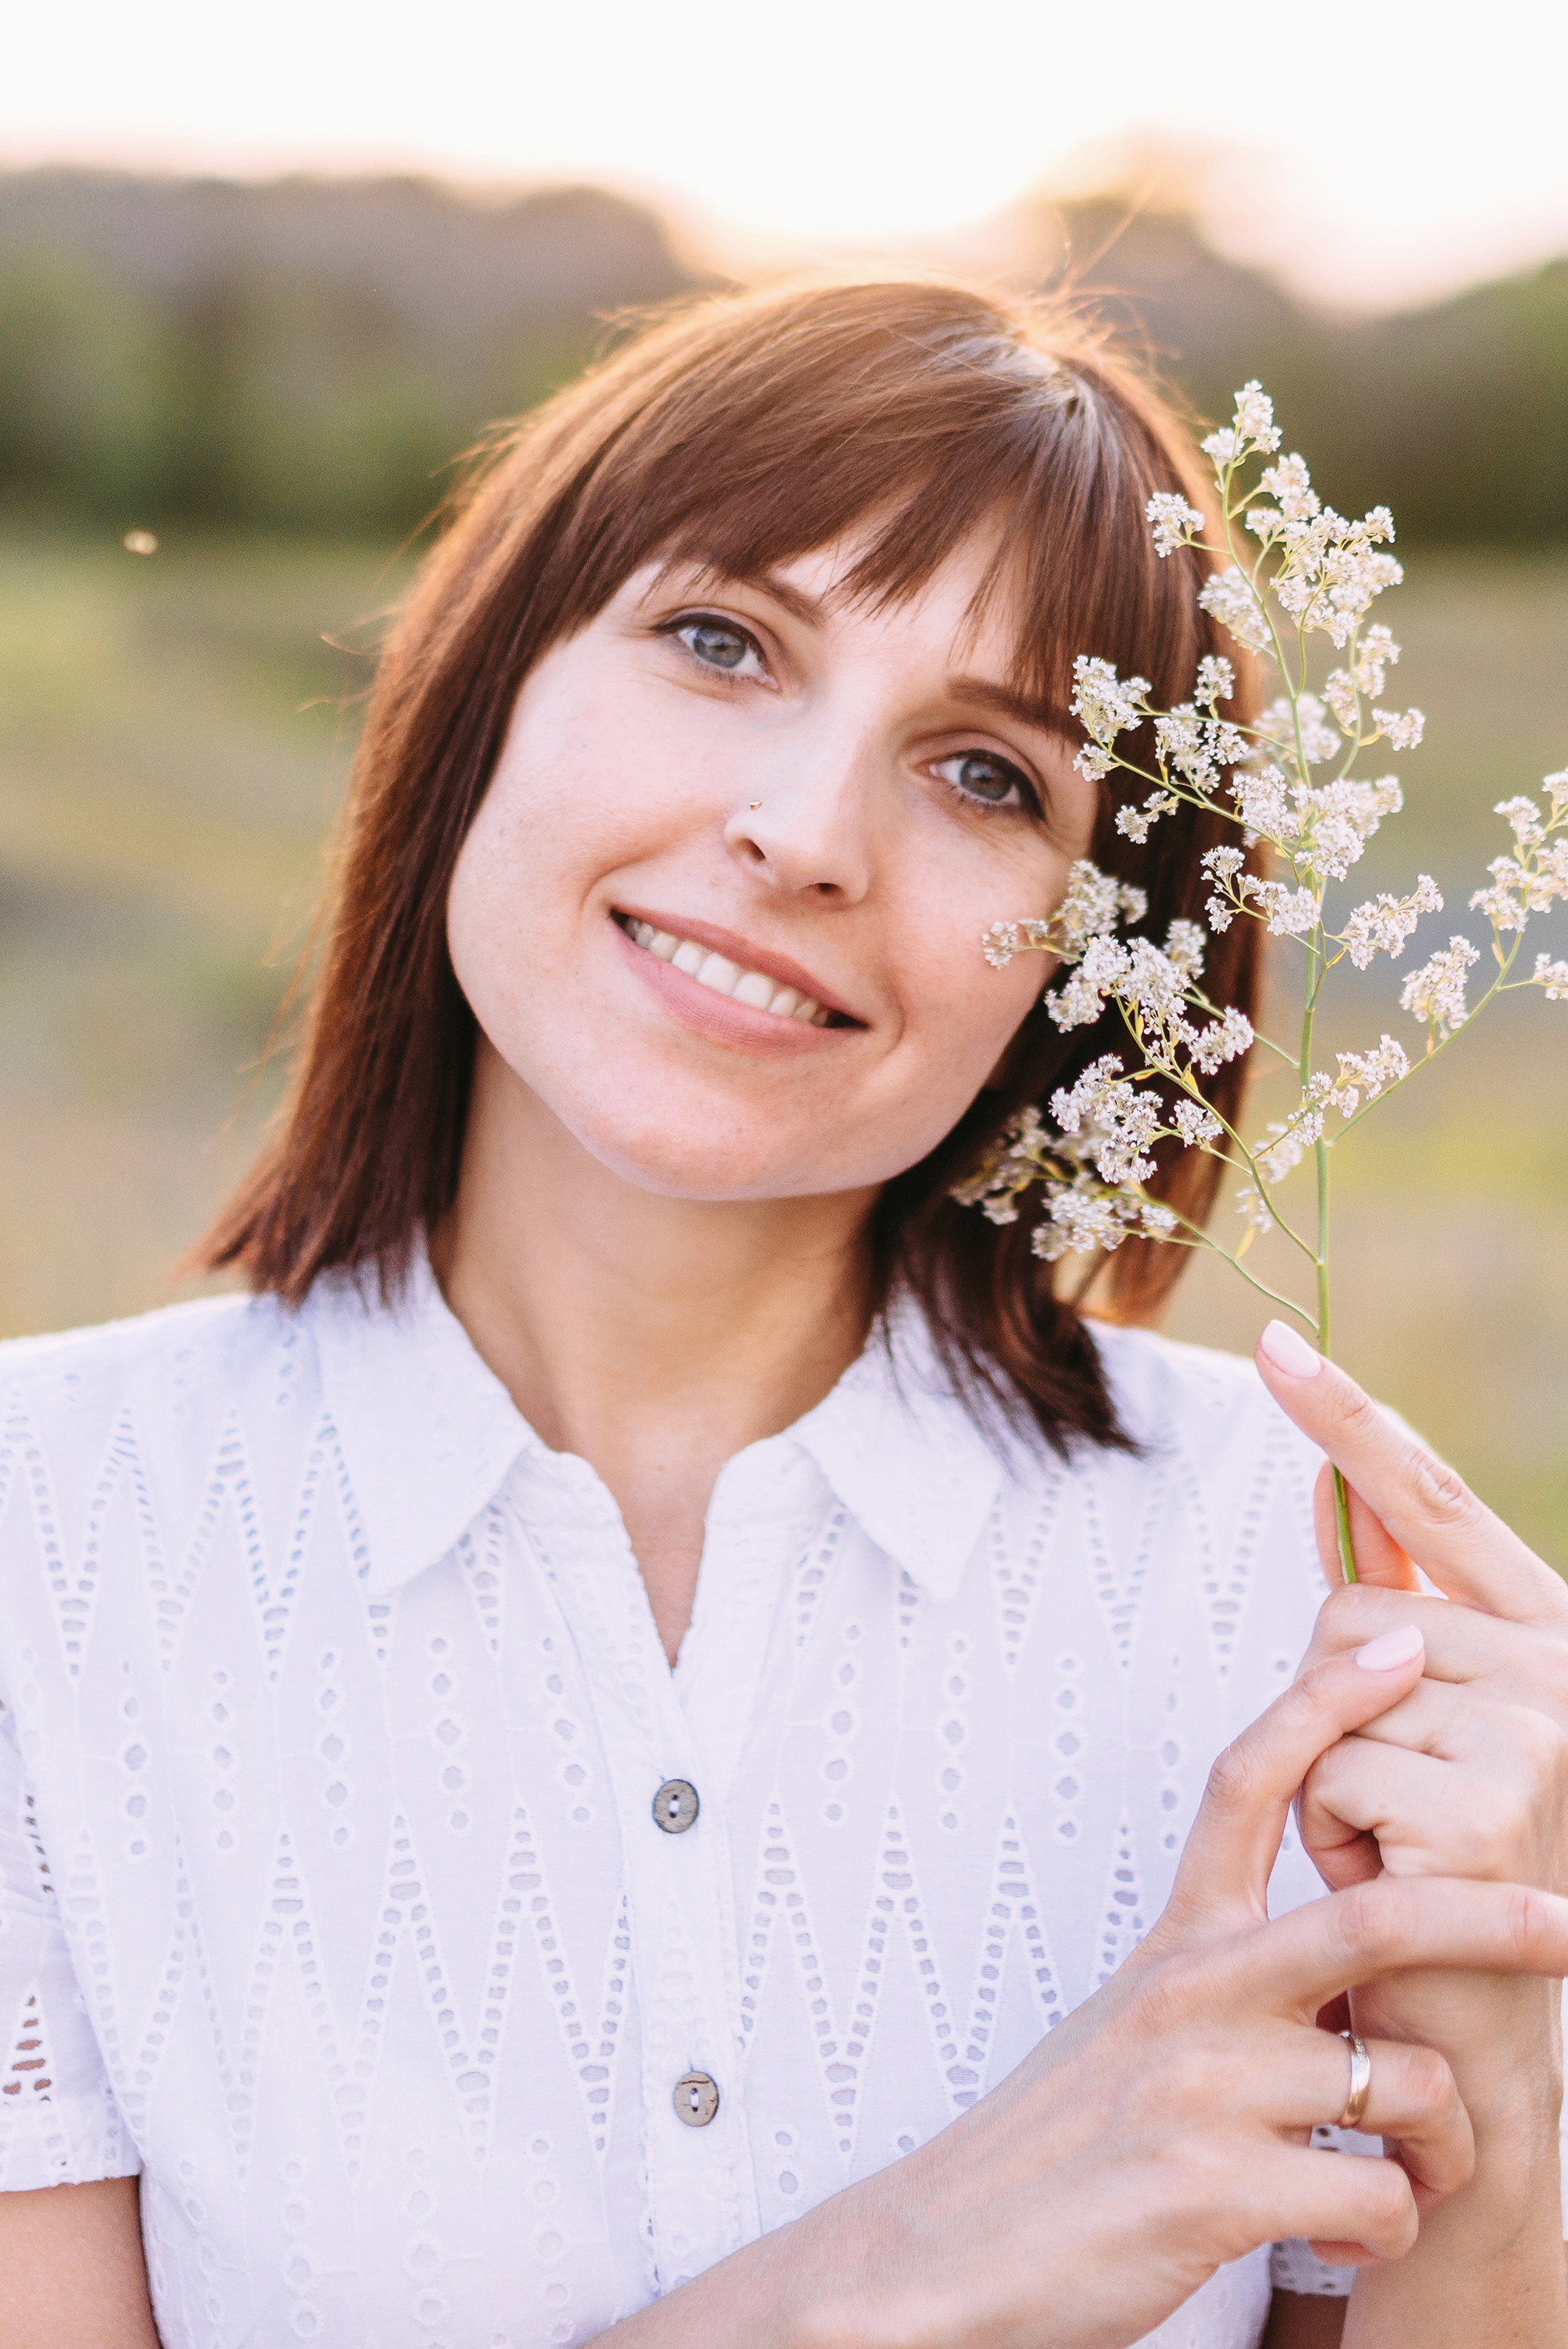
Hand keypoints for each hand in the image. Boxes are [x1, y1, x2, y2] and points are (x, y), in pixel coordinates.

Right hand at [649, 1642, 1567, 2348]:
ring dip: (1445, 2148)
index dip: (1323, 1704)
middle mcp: (1191, 1993)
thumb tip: (1346, 1970)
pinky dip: (1387, 2232)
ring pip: (1408, 2082)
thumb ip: (1230, 1986)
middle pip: (1379, 1915)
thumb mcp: (1135, 2031)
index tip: (1390, 1644)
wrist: (946, 2256)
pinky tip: (1336, 2244)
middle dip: (1496, 1916)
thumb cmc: (1061, 2150)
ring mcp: (1204, 2085)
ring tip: (1407, 2184)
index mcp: (1174, 1948)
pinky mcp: (1213, 2185)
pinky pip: (1381, 2199)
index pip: (1246, 1785)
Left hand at [1255, 1318, 1567, 2143]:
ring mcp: (1532, 1732)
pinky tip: (1391, 1885)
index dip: (1351, 1420)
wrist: (1484, 2035)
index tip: (1274, 1342)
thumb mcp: (1428, 1727)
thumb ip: (1401, 1612)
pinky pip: (1327, 1770)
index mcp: (1549, 1634)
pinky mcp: (1478, 1804)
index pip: (1433, 1504)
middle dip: (1334, 1711)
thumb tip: (1338, 1485)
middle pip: (1347, 1612)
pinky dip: (1330, 1837)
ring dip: (1331, 1783)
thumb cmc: (1446, 1870)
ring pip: (1327, 1692)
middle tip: (1397, 1806)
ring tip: (1396, 1851)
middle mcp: (1559, 1667)